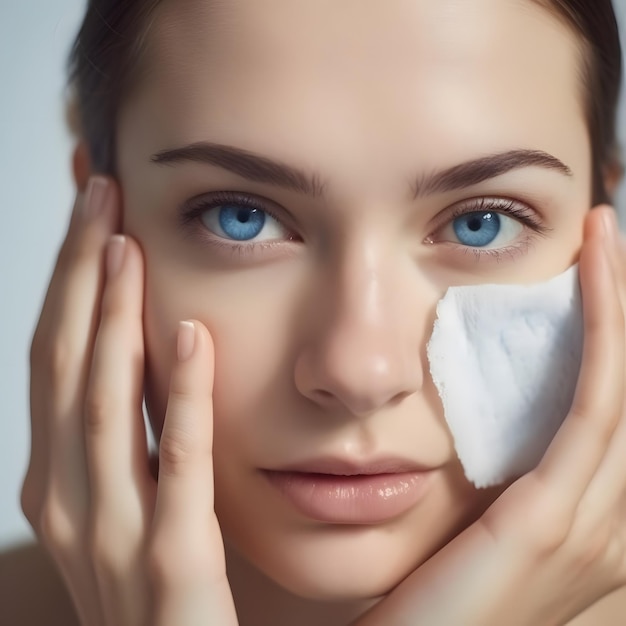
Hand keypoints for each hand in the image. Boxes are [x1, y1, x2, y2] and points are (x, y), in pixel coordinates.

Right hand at [21, 177, 237, 625]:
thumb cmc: (156, 585)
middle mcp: (68, 501)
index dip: (65, 278)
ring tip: (126, 242)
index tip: (88, 210)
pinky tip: (196, 338)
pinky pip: (176, 470)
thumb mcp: (130, 497)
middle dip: (76, 274)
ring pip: (101, 407)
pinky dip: (182, 400)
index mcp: (59, 481)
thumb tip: (153, 347)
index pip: (55, 357)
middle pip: (63, 364)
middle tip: (97, 192)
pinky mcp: (170, 568)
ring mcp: (111, 538)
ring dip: (111, 318)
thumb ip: (133, 434)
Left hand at [357, 207, 625, 625]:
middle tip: (609, 243)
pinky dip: (603, 324)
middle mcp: (613, 523)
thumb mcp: (485, 534)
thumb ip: (507, 487)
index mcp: (591, 522)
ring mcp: (593, 524)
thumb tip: (500, 434)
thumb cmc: (438, 604)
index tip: (602, 281)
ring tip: (606, 239)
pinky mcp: (552, 519)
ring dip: (620, 304)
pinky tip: (596, 265)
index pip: (618, 412)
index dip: (616, 342)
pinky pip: (595, 401)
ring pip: (625, 387)